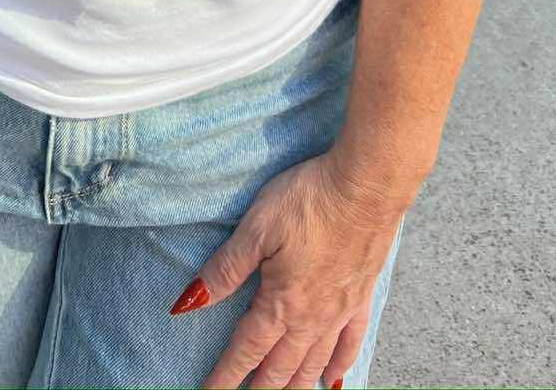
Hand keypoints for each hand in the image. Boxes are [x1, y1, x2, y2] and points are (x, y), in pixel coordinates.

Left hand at [171, 150, 412, 389]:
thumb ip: (224, 270)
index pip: (246, 350)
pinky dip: (339, 367)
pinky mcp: (362, 297)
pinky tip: (332, 379)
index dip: (226, 376)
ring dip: (294, 386)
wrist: (367, 187)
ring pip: (313, 364)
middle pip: (279, 367)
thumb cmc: (309, 200)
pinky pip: (350, 344)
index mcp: (280, 303)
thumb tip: (188, 303)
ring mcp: (340, 311)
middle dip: (258, 389)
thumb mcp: (256, 229)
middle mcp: (311, 318)